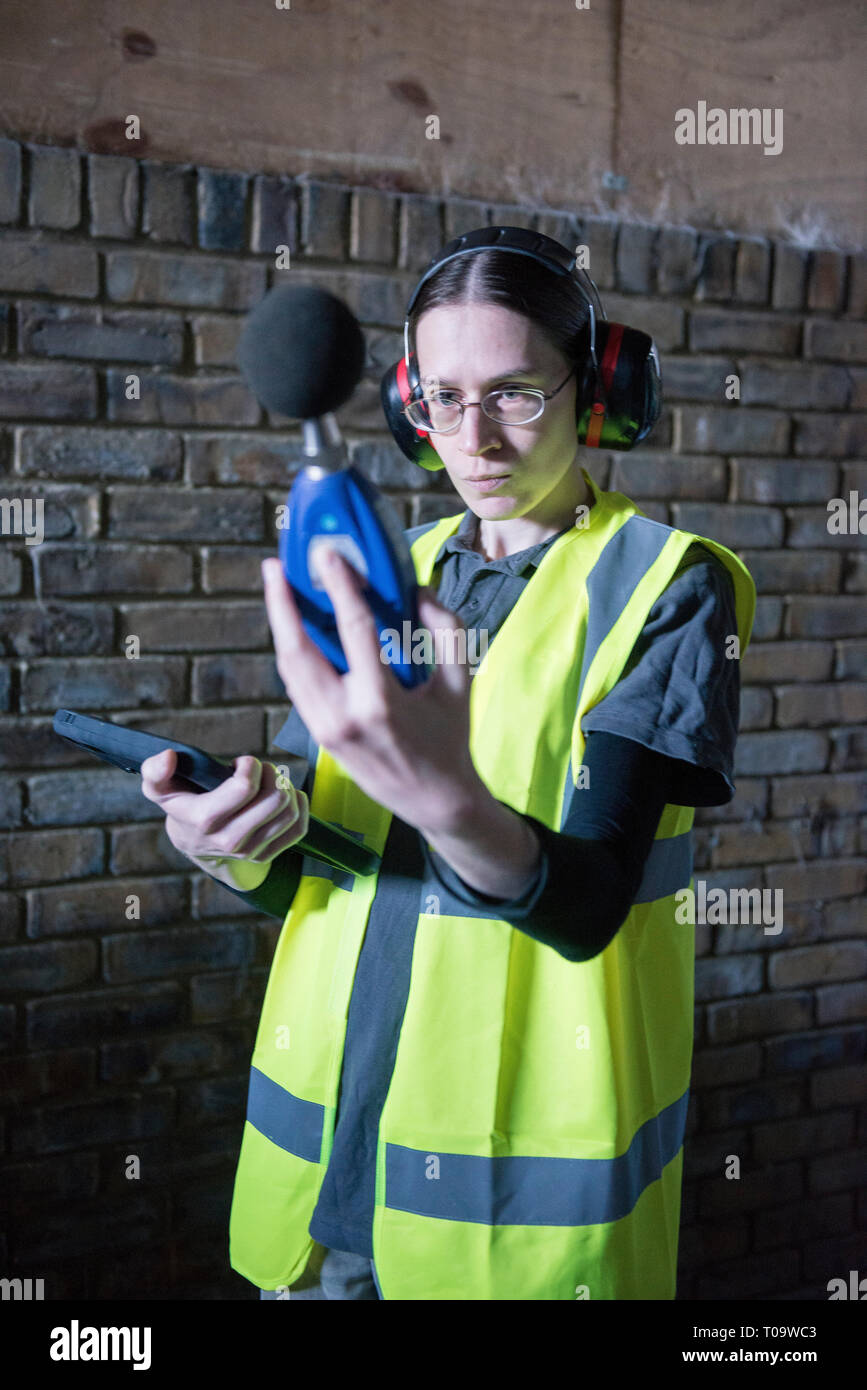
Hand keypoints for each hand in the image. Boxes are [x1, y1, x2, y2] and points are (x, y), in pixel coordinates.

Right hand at [140, 748, 308, 865]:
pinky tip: (286, 794)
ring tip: (268, 781)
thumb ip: (155, 770)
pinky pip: (298, 828)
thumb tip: (168, 757)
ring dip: (284, 787)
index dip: (250, 765)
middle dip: (271, 773)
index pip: (244, 788)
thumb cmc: (180, 803)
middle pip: (274, 799)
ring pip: (288, 811)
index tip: (241, 763)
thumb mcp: (159, 787)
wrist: (191, 841)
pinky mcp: (266, 855)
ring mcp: (250, 851)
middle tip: (259, 769)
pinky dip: (298, 805)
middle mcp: (229, 840)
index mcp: (204, 819)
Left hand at [260, 549, 482, 836]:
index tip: (327, 554)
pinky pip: (296, 685)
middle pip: (299, 649)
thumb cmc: (450, 737)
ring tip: (277, 589)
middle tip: (274, 566)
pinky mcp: (318, 735)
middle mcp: (345, 715)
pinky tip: (292, 627)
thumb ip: (446, 627)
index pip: (353, 629)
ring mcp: (325, 728)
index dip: (340, 586)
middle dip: (281, 604)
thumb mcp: (460, 680)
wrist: (433, 799)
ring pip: (289, 668)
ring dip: (279, 625)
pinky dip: (291, 653)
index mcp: (381, 700)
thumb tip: (417, 590)